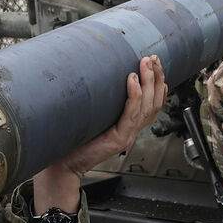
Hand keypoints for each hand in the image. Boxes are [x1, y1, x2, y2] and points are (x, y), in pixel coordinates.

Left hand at [33, 55, 166, 214]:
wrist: (63, 165)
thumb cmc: (74, 140)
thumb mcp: (94, 115)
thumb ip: (102, 100)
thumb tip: (100, 74)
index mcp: (129, 125)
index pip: (153, 103)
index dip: (158, 83)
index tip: (156, 64)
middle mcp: (131, 130)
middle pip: (154, 103)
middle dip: (156, 78)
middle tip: (154, 58)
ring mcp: (127, 135)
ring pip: (147, 107)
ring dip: (148, 82)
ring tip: (146, 63)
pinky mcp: (118, 139)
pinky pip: (131, 115)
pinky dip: (134, 96)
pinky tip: (132, 80)